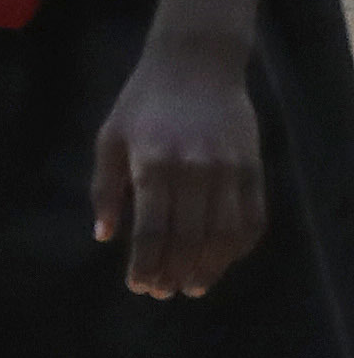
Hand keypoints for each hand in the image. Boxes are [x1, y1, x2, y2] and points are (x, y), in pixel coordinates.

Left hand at [93, 43, 266, 298]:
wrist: (195, 64)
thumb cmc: (143, 102)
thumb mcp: (110, 138)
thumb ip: (106, 189)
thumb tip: (104, 237)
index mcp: (153, 163)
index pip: (152, 229)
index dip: (146, 264)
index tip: (138, 286)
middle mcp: (194, 169)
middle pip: (189, 238)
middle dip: (175, 272)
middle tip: (164, 293)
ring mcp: (229, 169)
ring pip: (224, 234)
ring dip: (210, 267)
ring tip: (193, 286)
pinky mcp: (254, 167)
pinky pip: (253, 217)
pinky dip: (240, 245)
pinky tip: (223, 260)